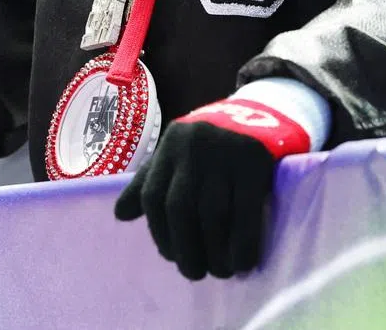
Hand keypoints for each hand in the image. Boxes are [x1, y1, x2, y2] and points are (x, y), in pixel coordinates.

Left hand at [113, 99, 309, 279]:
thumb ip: (151, 179)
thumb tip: (120, 215)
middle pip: (181, 208)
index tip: (171, 256)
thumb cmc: (213, 142)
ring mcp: (226, 152)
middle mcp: (194, 145)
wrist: (265, 113)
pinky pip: (245, 213)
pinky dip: (243, 244)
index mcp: (172, 142)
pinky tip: (243, 263)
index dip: (159, 233)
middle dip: (186, 248)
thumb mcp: (179, 152)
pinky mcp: (255, 162)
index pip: (153, 195)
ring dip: (215, 253)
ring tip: (220, 271)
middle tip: (195, 272)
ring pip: (212, 214)